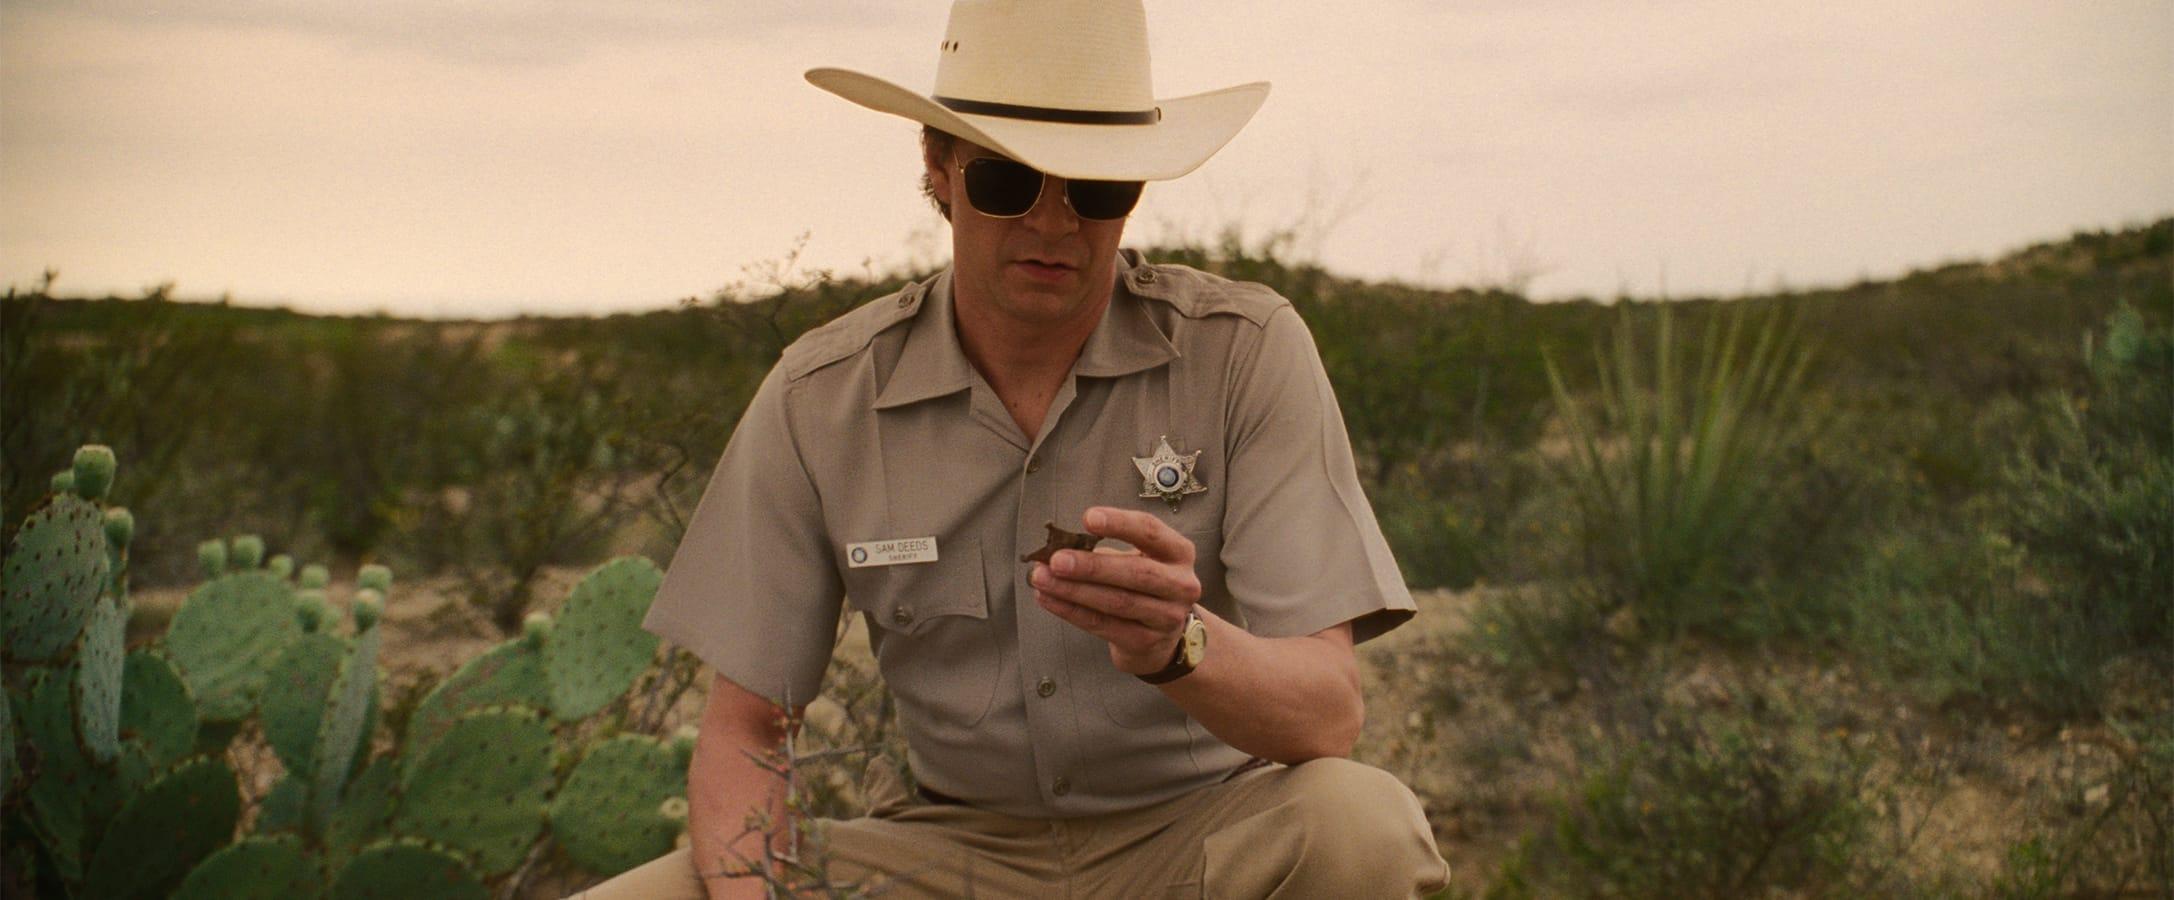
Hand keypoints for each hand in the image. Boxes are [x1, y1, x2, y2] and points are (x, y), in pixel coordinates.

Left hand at [1029, 506, 1201, 674]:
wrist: (1161, 637)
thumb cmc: (1140, 585)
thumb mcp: (1132, 559)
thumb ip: (1098, 549)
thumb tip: (1052, 546)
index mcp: (1178, 552)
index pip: (1150, 531)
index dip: (1120, 524)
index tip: (1088, 518)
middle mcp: (1181, 584)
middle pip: (1136, 573)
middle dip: (1092, 566)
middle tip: (1056, 560)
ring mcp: (1167, 617)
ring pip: (1117, 602)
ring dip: (1074, 590)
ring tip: (1042, 579)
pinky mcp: (1146, 642)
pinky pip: (1103, 625)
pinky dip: (1071, 611)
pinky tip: (1048, 599)